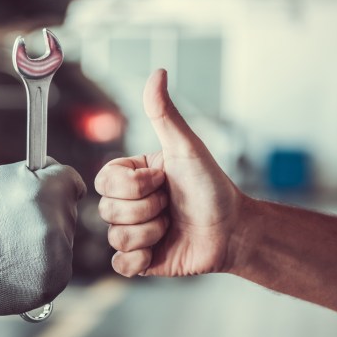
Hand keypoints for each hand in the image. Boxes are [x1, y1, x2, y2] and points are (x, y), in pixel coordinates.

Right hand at [0, 158, 85, 315]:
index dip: (60, 186)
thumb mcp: (2, 179)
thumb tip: (64, 175)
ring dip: (48, 241)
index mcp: (44, 192)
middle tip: (18, 225)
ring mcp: (56, 256)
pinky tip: (19, 265)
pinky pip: (60, 266)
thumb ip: (38, 173)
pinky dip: (45, 266)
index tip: (50, 193)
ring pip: (66, 240)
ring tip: (15, 246)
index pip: (73, 182)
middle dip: (50, 214)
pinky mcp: (54, 281)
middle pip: (69, 212)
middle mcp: (54, 224)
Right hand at [95, 69, 244, 276]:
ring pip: (116, 237)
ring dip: (151, 233)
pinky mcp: (140, 260)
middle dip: (147, 210)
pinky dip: (141, 259)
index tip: (162, 180)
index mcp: (132, 177)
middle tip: (170, 204)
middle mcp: (128, 204)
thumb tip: (157, 72)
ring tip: (171, 225)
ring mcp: (133, 232)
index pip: (104, 181)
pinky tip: (159, 250)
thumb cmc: (212, 186)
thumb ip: (164, 114)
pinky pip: (120, 264)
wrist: (233, 230)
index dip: (134, 185)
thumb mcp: (186, 148)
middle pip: (107, 210)